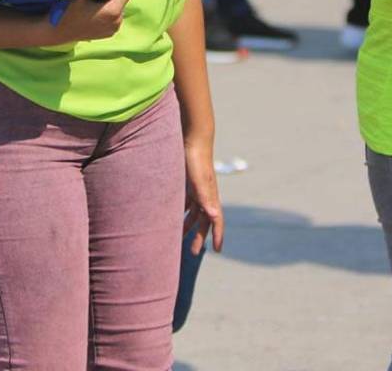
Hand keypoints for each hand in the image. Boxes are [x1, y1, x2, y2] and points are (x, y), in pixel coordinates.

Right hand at [53, 0, 135, 42]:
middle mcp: (118, 21)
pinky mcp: (110, 33)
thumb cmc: (67, 11)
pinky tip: (95, 8)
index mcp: (113, 10)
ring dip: (111, 0)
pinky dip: (109, 10)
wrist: (56, 32)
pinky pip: (115, 16)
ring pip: (119, 5)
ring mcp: (115, 28)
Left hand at [183, 139, 224, 253]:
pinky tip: (172, 215)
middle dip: (200, 237)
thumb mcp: (199, 182)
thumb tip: (214, 216)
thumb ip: (205, 199)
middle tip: (194, 252)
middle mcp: (206, 195)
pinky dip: (182, 211)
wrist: (193, 139)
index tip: (219, 250)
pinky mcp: (189, 182)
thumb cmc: (196, 161)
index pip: (217, 221)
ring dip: (188, 225)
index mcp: (210, 198)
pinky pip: (186, 202)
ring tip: (178, 237)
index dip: (218, 236)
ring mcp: (198, 189)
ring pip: (194, 212)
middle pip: (204, 221)